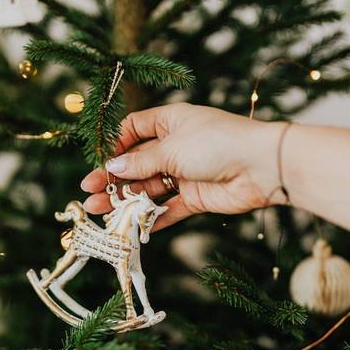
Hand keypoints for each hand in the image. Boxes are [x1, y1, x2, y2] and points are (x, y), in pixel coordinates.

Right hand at [80, 103, 285, 229]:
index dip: (115, 145)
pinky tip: (130, 227)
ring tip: (100, 211)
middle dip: (113, 178)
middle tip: (88, 192)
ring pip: (149, 187)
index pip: (134, 129)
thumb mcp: (172, 149)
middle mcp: (176, 146)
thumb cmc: (218, 144)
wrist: (261, 167)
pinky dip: (150, 218)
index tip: (99, 161)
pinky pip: (168, 208)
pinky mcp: (195, 197)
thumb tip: (112, 168)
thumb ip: (141, 163)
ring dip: (125, 199)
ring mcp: (185, 173)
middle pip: (137, 163)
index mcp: (170, 122)